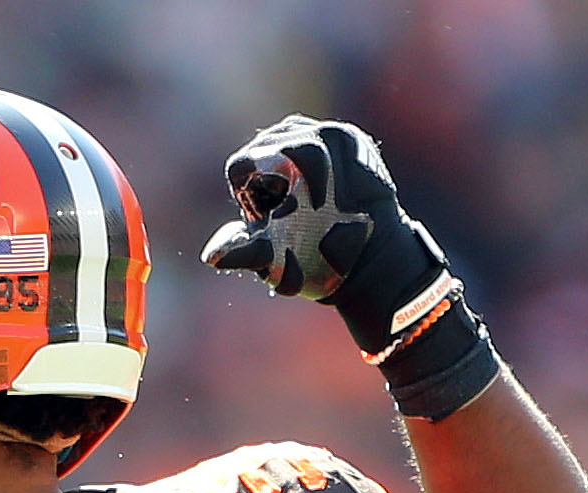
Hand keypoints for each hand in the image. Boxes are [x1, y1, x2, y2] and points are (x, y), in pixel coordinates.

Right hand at [202, 115, 451, 358]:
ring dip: (285, 172)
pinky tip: (318, 193)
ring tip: (305, 205)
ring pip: (287, 142)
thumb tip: (210, 256)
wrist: (377, 265)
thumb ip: (241, 251)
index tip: (270, 221)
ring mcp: (337, 132)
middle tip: (290, 216)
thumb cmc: (320, 264)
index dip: (248, 199)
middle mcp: (318, 133)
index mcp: (294, 154)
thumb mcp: (275, 259)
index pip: (243, 166)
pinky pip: (314, 141)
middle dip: (268, 186)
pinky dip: (307, 166)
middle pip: (264, 150)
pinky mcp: (353, 138)